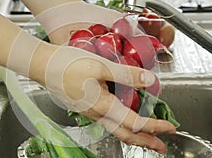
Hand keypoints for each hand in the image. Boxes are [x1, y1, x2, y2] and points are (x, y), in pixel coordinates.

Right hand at [43, 45, 175, 153]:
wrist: (42, 66)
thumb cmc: (66, 65)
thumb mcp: (100, 65)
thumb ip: (125, 74)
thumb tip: (148, 80)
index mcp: (102, 105)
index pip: (135, 123)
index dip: (154, 126)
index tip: (169, 127)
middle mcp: (96, 113)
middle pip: (125, 134)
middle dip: (145, 142)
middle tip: (160, 146)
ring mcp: (89, 111)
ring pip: (116, 130)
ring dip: (134, 135)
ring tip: (146, 136)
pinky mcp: (84, 106)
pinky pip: (106, 121)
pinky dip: (121, 125)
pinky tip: (122, 117)